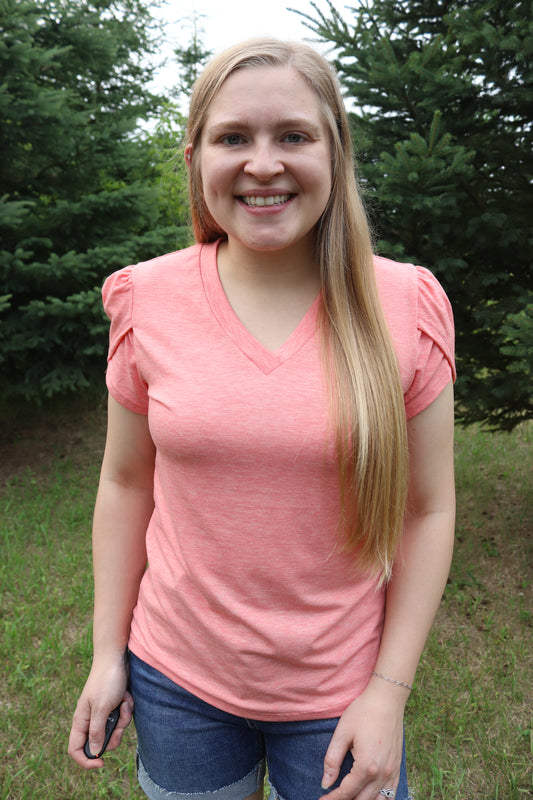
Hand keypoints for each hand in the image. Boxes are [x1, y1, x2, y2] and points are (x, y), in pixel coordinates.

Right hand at [68, 654, 132, 768]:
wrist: (117, 657)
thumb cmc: (107, 680)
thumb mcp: (102, 707)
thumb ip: (97, 731)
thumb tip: (94, 753)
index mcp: (81, 720)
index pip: (75, 749)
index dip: (86, 761)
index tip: (102, 763)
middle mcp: (90, 719)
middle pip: (101, 743)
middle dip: (115, 735)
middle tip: (120, 722)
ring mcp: (103, 713)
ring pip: (115, 730)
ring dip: (123, 718)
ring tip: (124, 702)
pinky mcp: (114, 707)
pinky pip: (122, 718)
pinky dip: (127, 708)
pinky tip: (127, 696)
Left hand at [320, 681, 405, 799]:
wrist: (387, 698)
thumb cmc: (363, 712)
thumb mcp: (342, 733)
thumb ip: (332, 760)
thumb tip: (325, 782)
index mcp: (366, 766)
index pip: (346, 792)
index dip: (332, 799)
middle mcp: (382, 773)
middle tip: (331, 798)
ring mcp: (392, 771)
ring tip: (348, 797)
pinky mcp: (398, 766)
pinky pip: (391, 793)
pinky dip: (380, 799)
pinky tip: (369, 795)